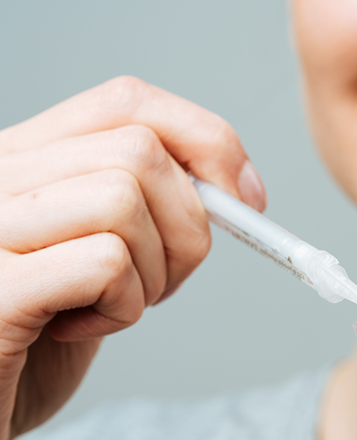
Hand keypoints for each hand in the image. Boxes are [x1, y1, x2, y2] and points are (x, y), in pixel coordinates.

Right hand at [0, 76, 265, 439]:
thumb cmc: (43, 333)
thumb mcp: (98, 251)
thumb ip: (147, 204)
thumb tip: (238, 189)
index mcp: (23, 157)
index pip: (128, 101)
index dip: (205, 141)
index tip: (244, 198)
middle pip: (141, 152)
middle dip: (188, 227)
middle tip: (163, 281)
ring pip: (125, 198)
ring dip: (152, 272)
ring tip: (113, 306)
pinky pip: (105, 262)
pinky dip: (123, 307)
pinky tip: (78, 330)